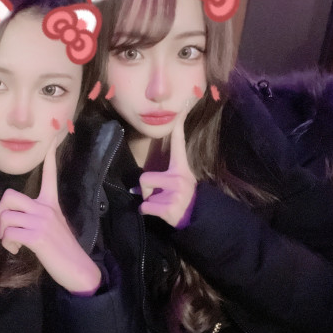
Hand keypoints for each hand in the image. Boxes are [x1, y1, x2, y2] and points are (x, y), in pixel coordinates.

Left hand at [0, 135, 101, 294]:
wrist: (78, 269)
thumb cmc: (62, 251)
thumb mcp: (51, 228)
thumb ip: (32, 220)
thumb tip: (4, 225)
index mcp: (51, 204)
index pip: (49, 174)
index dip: (49, 156)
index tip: (53, 138)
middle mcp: (46, 208)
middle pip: (9, 196)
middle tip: (4, 228)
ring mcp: (42, 221)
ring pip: (5, 216)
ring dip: (2, 233)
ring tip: (13, 243)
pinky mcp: (37, 236)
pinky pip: (8, 233)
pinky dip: (7, 244)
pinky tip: (18, 249)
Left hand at [138, 107, 196, 227]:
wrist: (199, 218)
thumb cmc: (183, 199)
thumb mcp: (180, 182)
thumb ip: (162, 179)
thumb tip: (134, 189)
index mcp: (181, 169)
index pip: (178, 145)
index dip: (177, 130)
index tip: (178, 114)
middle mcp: (179, 178)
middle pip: (144, 178)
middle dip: (146, 190)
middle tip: (158, 196)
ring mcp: (175, 193)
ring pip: (144, 194)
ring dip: (149, 202)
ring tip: (163, 205)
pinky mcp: (169, 208)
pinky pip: (145, 207)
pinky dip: (147, 212)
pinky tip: (159, 213)